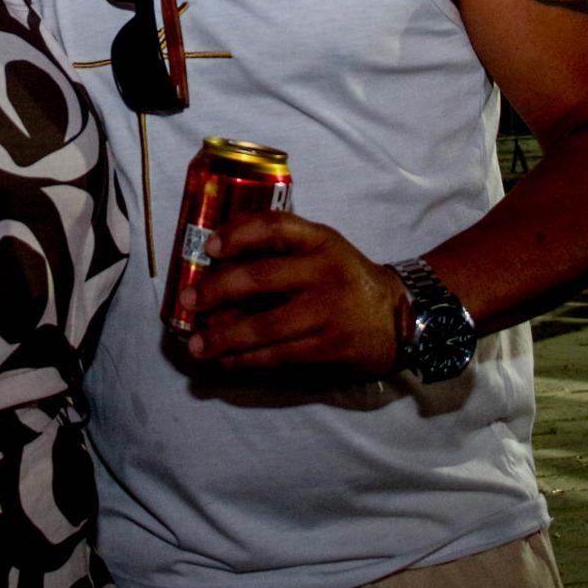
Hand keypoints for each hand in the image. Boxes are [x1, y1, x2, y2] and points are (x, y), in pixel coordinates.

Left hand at [179, 211, 400, 374]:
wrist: (400, 316)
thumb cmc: (345, 277)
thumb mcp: (323, 247)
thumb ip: (282, 246)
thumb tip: (219, 257)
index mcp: (320, 241)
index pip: (276, 227)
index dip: (238, 233)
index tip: (208, 246)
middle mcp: (324, 273)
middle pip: (261, 278)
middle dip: (216, 290)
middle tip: (187, 301)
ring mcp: (327, 313)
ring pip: (265, 326)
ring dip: (225, 338)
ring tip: (196, 345)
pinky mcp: (329, 347)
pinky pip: (279, 356)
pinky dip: (248, 360)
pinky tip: (227, 360)